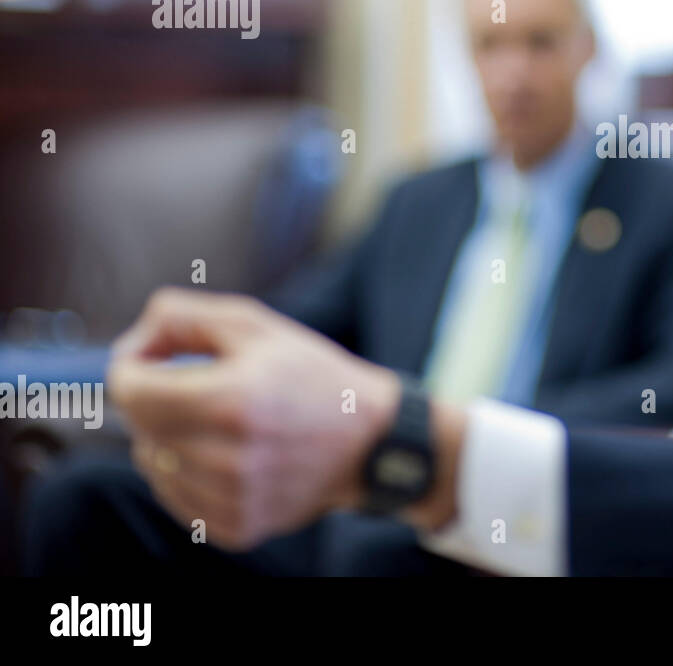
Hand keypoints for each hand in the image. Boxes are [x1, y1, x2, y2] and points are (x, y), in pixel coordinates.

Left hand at [108, 287, 402, 550]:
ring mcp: (232, 498)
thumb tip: (130, 346)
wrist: (370, 441)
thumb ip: (182, 317)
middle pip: (140, 426)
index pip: (130, 391)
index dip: (131, 366)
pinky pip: (177, 498)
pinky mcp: (237, 527)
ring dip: (172, 437)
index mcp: (230, 400)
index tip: (153, 359)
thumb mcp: (256, 324)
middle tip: (199, 386)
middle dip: (158, 398)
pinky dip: (189, 472)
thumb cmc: (311, 375)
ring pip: (154, 464)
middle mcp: (227, 457)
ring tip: (220, 423)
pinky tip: (226, 455)